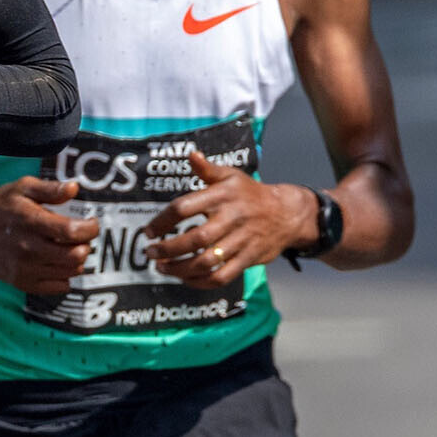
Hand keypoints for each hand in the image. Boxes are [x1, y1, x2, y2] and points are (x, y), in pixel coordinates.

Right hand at [0, 178, 100, 294]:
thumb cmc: (3, 205)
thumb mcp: (23, 188)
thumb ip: (50, 189)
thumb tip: (74, 188)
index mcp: (30, 222)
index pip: (72, 232)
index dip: (90, 228)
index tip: (91, 223)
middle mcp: (27, 248)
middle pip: (75, 256)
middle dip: (85, 245)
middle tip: (79, 237)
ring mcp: (24, 268)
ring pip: (70, 272)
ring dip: (76, 260)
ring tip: (68, 248)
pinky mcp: (22, 282)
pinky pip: (59, 287)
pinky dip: (65, 276)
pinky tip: (56, 262)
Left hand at [143, 152, 315, 287]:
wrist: (287, 213)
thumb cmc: (250, 193)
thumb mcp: (230, 176)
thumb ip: (207, 169)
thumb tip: (191, 154)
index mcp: (222, 196)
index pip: (184, 208)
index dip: (162, 221)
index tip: (148, 231)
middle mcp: (231, 218)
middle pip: (196, 238)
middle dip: (168, 248)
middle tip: (150, 253)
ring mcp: (242, 241)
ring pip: (207, 261)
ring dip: (180, 268)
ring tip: (162, 267)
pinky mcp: (249, 259)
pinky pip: (223, 276)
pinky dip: (201, 281)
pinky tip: (185, 278)